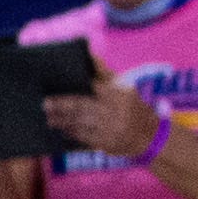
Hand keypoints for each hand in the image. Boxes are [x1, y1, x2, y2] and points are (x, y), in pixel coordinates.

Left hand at [46, 63, 168, 160]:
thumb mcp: (126, 90)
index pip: (95, 86)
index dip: (76, 85)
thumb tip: (89, 54)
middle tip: (45, 103)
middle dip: (62, 105)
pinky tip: (62, 130)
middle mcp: (116, 112)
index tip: (57, 83)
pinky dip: (72, 133)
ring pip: (81, 123)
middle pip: (83, 107)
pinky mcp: (107, 144)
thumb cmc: (133, 108)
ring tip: (49, 118)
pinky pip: (84, 138)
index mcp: (120, 95)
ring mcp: (111, 129)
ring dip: (63, 121)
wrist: (151, 137)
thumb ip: (106, 75)